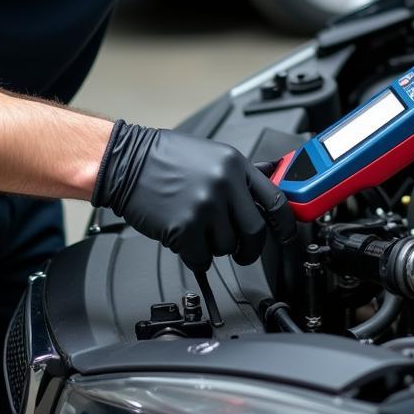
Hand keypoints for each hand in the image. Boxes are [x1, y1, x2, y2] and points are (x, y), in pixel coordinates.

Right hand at [92, 120, 296, 270]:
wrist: (126, 161)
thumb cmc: (166, 158)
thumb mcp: (212, 155)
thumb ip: (242, 174)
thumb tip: (273, 178)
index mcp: (235, 164)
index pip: (275, 200)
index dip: (285, 225)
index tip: (287, 236)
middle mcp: (224, 185)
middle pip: (255, 232)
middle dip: (249, 248)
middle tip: (241, 250)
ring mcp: (205, 207)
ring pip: (227, 247)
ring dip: (214, 246)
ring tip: (196, 226)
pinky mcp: (185, 229)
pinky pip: (201, 258)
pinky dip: (193, 255)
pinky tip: (183, 236)